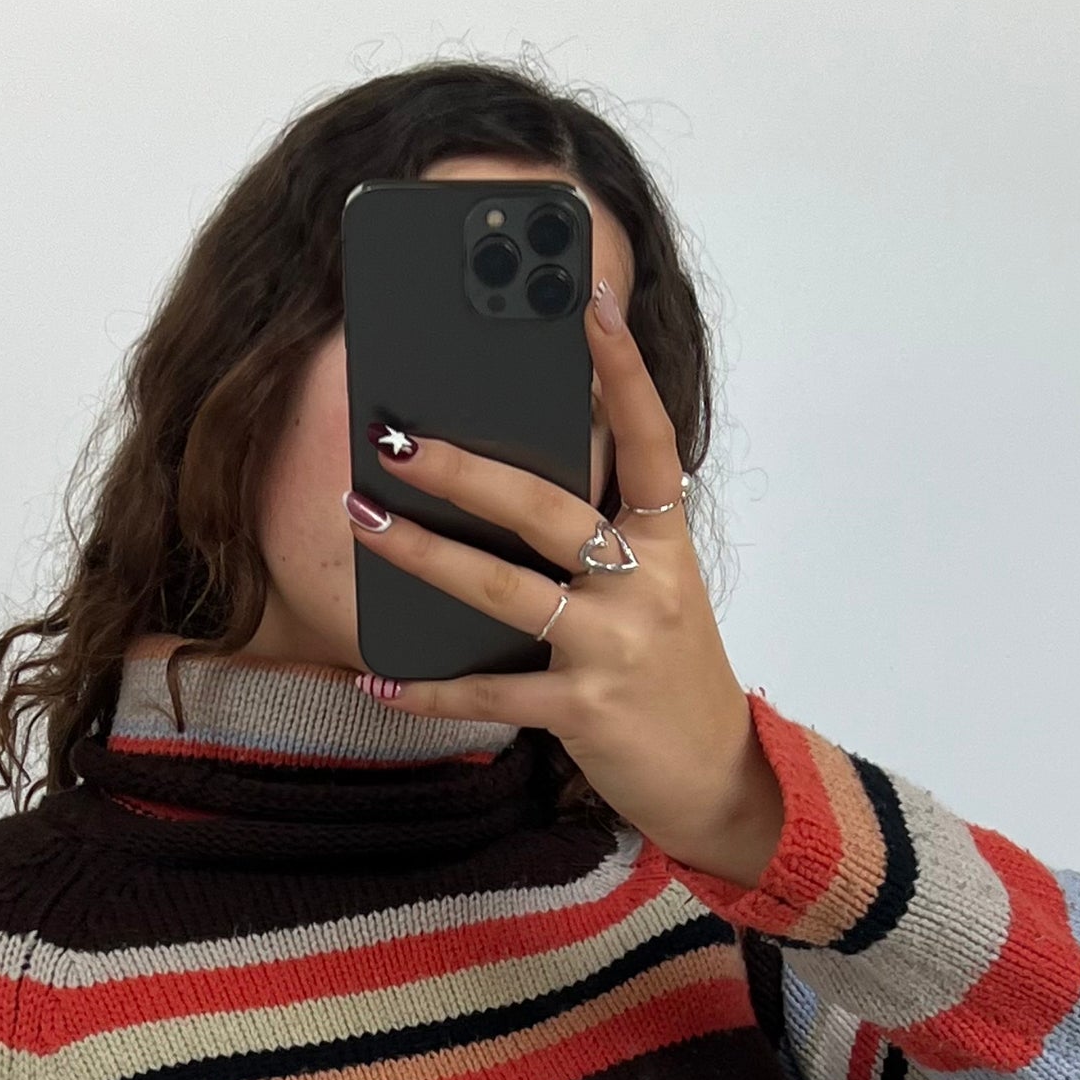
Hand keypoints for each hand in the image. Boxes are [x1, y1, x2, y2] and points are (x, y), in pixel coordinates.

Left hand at [344, 277, 785, 890]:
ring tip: (363, 516)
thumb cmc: (668, 674)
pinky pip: (489, 691)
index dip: (623, 370)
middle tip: (394, 435)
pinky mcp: (584, 712)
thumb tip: (503, 477)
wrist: (715, 778)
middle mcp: (646, 586)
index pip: (650, 440)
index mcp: (665, 544)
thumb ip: (600, 537)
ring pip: (504, 590)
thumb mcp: (653, 592)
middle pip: (545, 509)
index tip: (589, 300)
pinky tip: (375, 677)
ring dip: (423, 553)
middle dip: (463, 469)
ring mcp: (616, 649)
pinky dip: (426, 688)